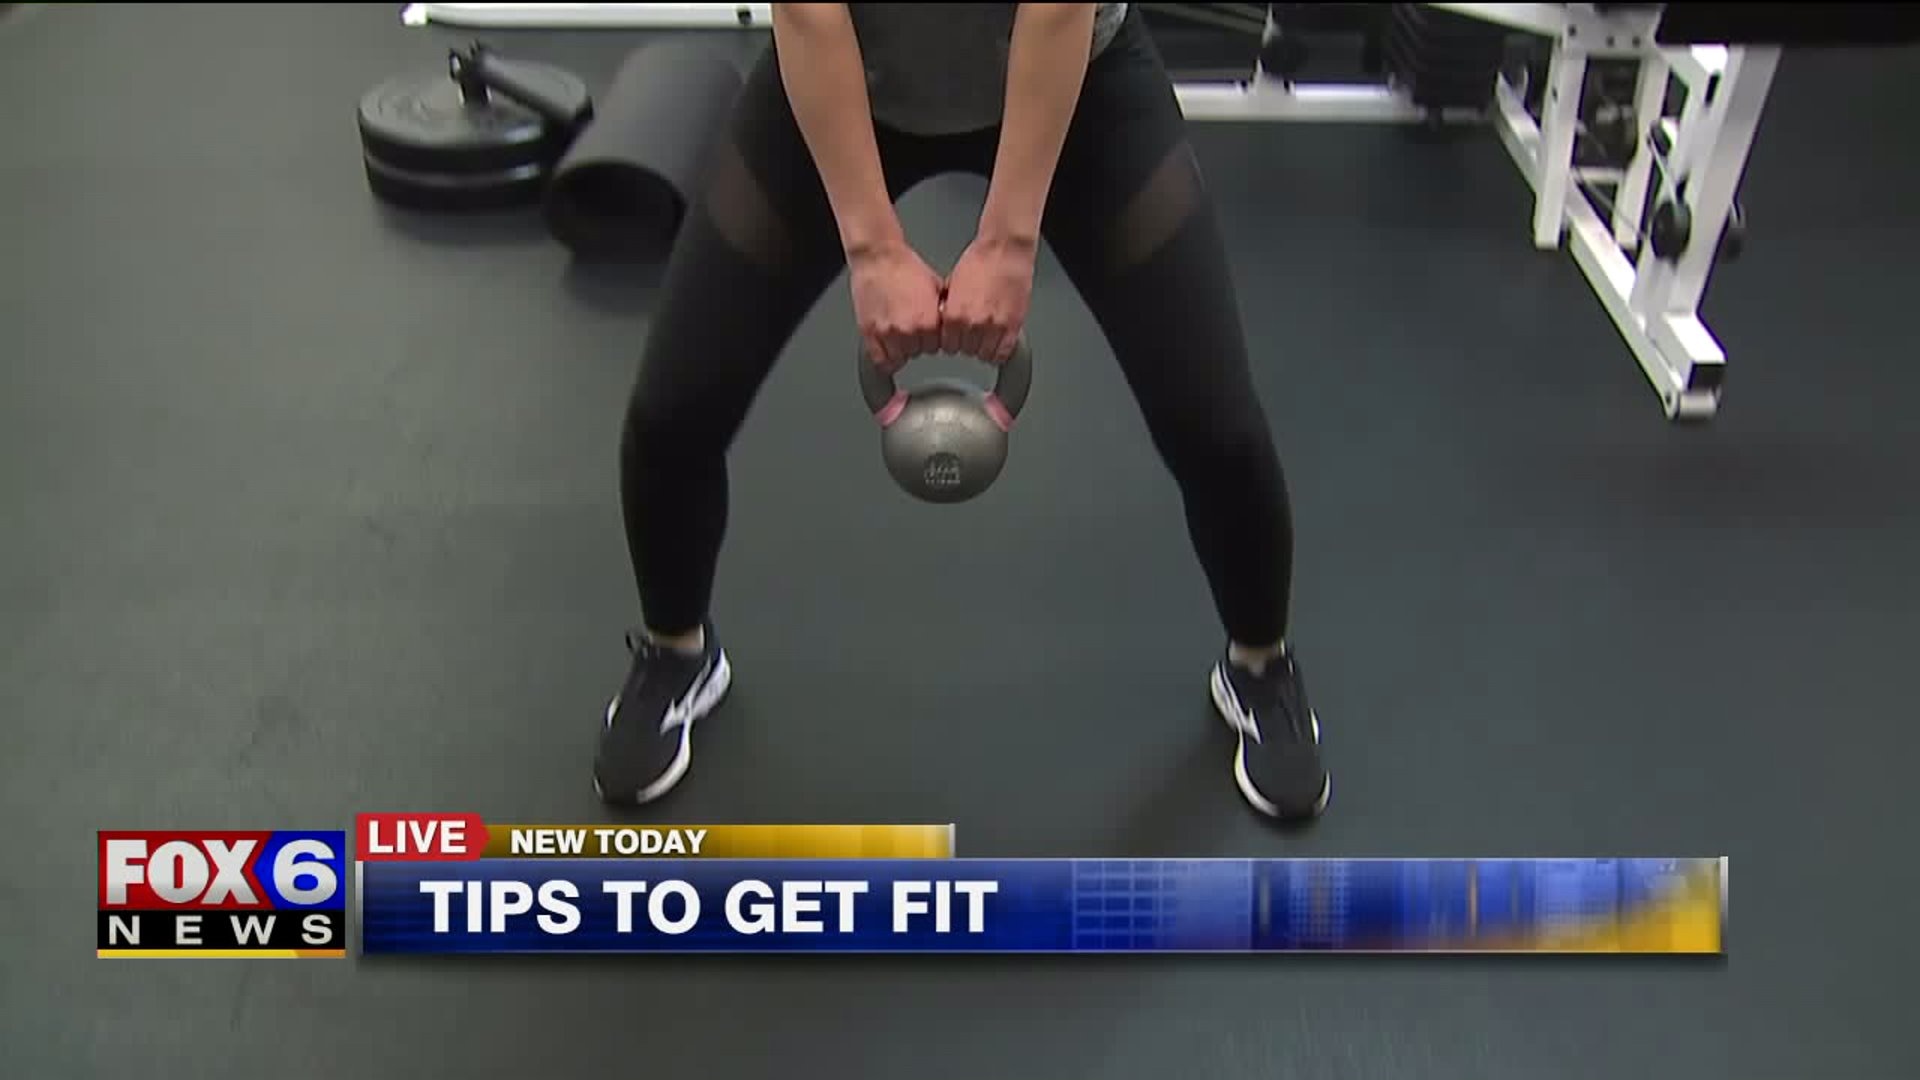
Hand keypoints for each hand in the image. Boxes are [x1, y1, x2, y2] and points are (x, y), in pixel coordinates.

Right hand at [850, 242, 946, 373]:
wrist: (878, 257)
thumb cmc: (905, 267)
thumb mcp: (936, 288)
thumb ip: (942, 312)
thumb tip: (950, 324)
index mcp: (928, 321)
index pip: (938, 345)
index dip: (934, 337)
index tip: (930, 331)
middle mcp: (908, 330)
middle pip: (919, 352)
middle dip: (918, 342)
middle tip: (912, 328)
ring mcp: (887, 333)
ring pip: (899, 358)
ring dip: (901, 350)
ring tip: (900, 335)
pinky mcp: (869, 333)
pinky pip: (880, 360)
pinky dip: (885, 359)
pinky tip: (888, 351)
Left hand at [940, 235, 1035, 364]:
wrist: (1005, 250)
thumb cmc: (979, 261)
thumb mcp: (951, 286)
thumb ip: (949, 309)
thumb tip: (946, 323)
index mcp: (954, 315)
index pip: (948, 345)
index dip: (952, 341)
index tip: (955, 338)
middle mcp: (973, 324)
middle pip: (965, 351)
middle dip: (966, 344)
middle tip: (970, 335)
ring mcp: (994, 327)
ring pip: (985, 355)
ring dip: (983, 349)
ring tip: (984, 338)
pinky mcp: (1013, 326)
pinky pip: (1004, 352)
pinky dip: (999, 352)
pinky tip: (996, 343)